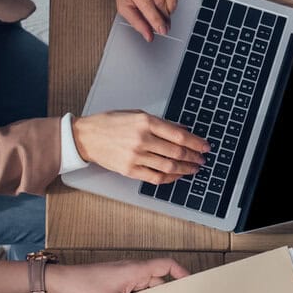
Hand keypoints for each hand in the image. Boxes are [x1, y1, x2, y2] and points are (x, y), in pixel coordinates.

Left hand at [49, 256, 188, 292]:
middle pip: (158, 279)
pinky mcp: (116, 283)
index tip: (191, 284)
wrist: (62, 283)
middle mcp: (133, 270)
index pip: (167, 264)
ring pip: (146, 288)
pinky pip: (135, 292)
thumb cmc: (87, 288)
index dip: (181, 272)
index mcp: (137, 269)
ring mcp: (124, 276)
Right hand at [73, 111, 207, 184]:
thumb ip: (161, 123)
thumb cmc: (110, 123)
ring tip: (194, 168)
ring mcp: (136, 156)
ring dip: (186, 169)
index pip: (179, 135)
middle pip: (176, 152)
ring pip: (169, 166)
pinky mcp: (130, 170)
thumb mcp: (137, 114)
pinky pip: (156, 177)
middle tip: (202, 159)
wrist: (87, 137)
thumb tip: (183, 129)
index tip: (205, 146)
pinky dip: (170, 178)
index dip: (196, 142)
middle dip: (194, 157)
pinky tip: (177, 176)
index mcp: (146, 122)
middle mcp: (142, 139)